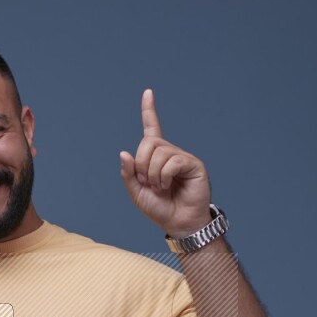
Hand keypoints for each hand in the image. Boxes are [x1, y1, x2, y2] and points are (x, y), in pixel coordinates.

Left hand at [119, 88, 211, 237]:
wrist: (178, 223)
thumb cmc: (160, 209)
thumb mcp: (136, 193)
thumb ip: (128, 174)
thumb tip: (124, 152)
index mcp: (155, 157)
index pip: (152, 129)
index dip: (149, 111)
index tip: (148, 93)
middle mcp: (169, 153)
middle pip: (148, 142)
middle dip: (141, 164)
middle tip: (147, 182)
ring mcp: (182, 157)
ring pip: (159, 152)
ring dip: (153, 174)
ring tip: (160, 188)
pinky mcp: (193, 164)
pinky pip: (172, 161)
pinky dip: (164, 176)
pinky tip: (168, 186)